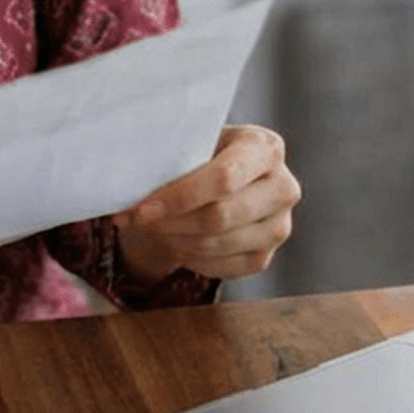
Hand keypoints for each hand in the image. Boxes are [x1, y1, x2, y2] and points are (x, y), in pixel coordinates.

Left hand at [115, 124, 300, 284]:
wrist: (213, 184)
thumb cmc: (196, 157)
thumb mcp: (190, 145)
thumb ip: (173, 156)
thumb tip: (129, 181)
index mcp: (265, 147)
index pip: (224, 178)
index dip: (179, 196)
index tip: (141, 208)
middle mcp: (283, 186)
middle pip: (220, 216)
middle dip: (169, 222)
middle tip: (135, 219)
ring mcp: (279, 225)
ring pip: (216, 244)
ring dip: (174, 239)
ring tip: (151, 227)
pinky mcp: (265, 256)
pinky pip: (221, 267)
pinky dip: (189, 258)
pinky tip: (175, 240)